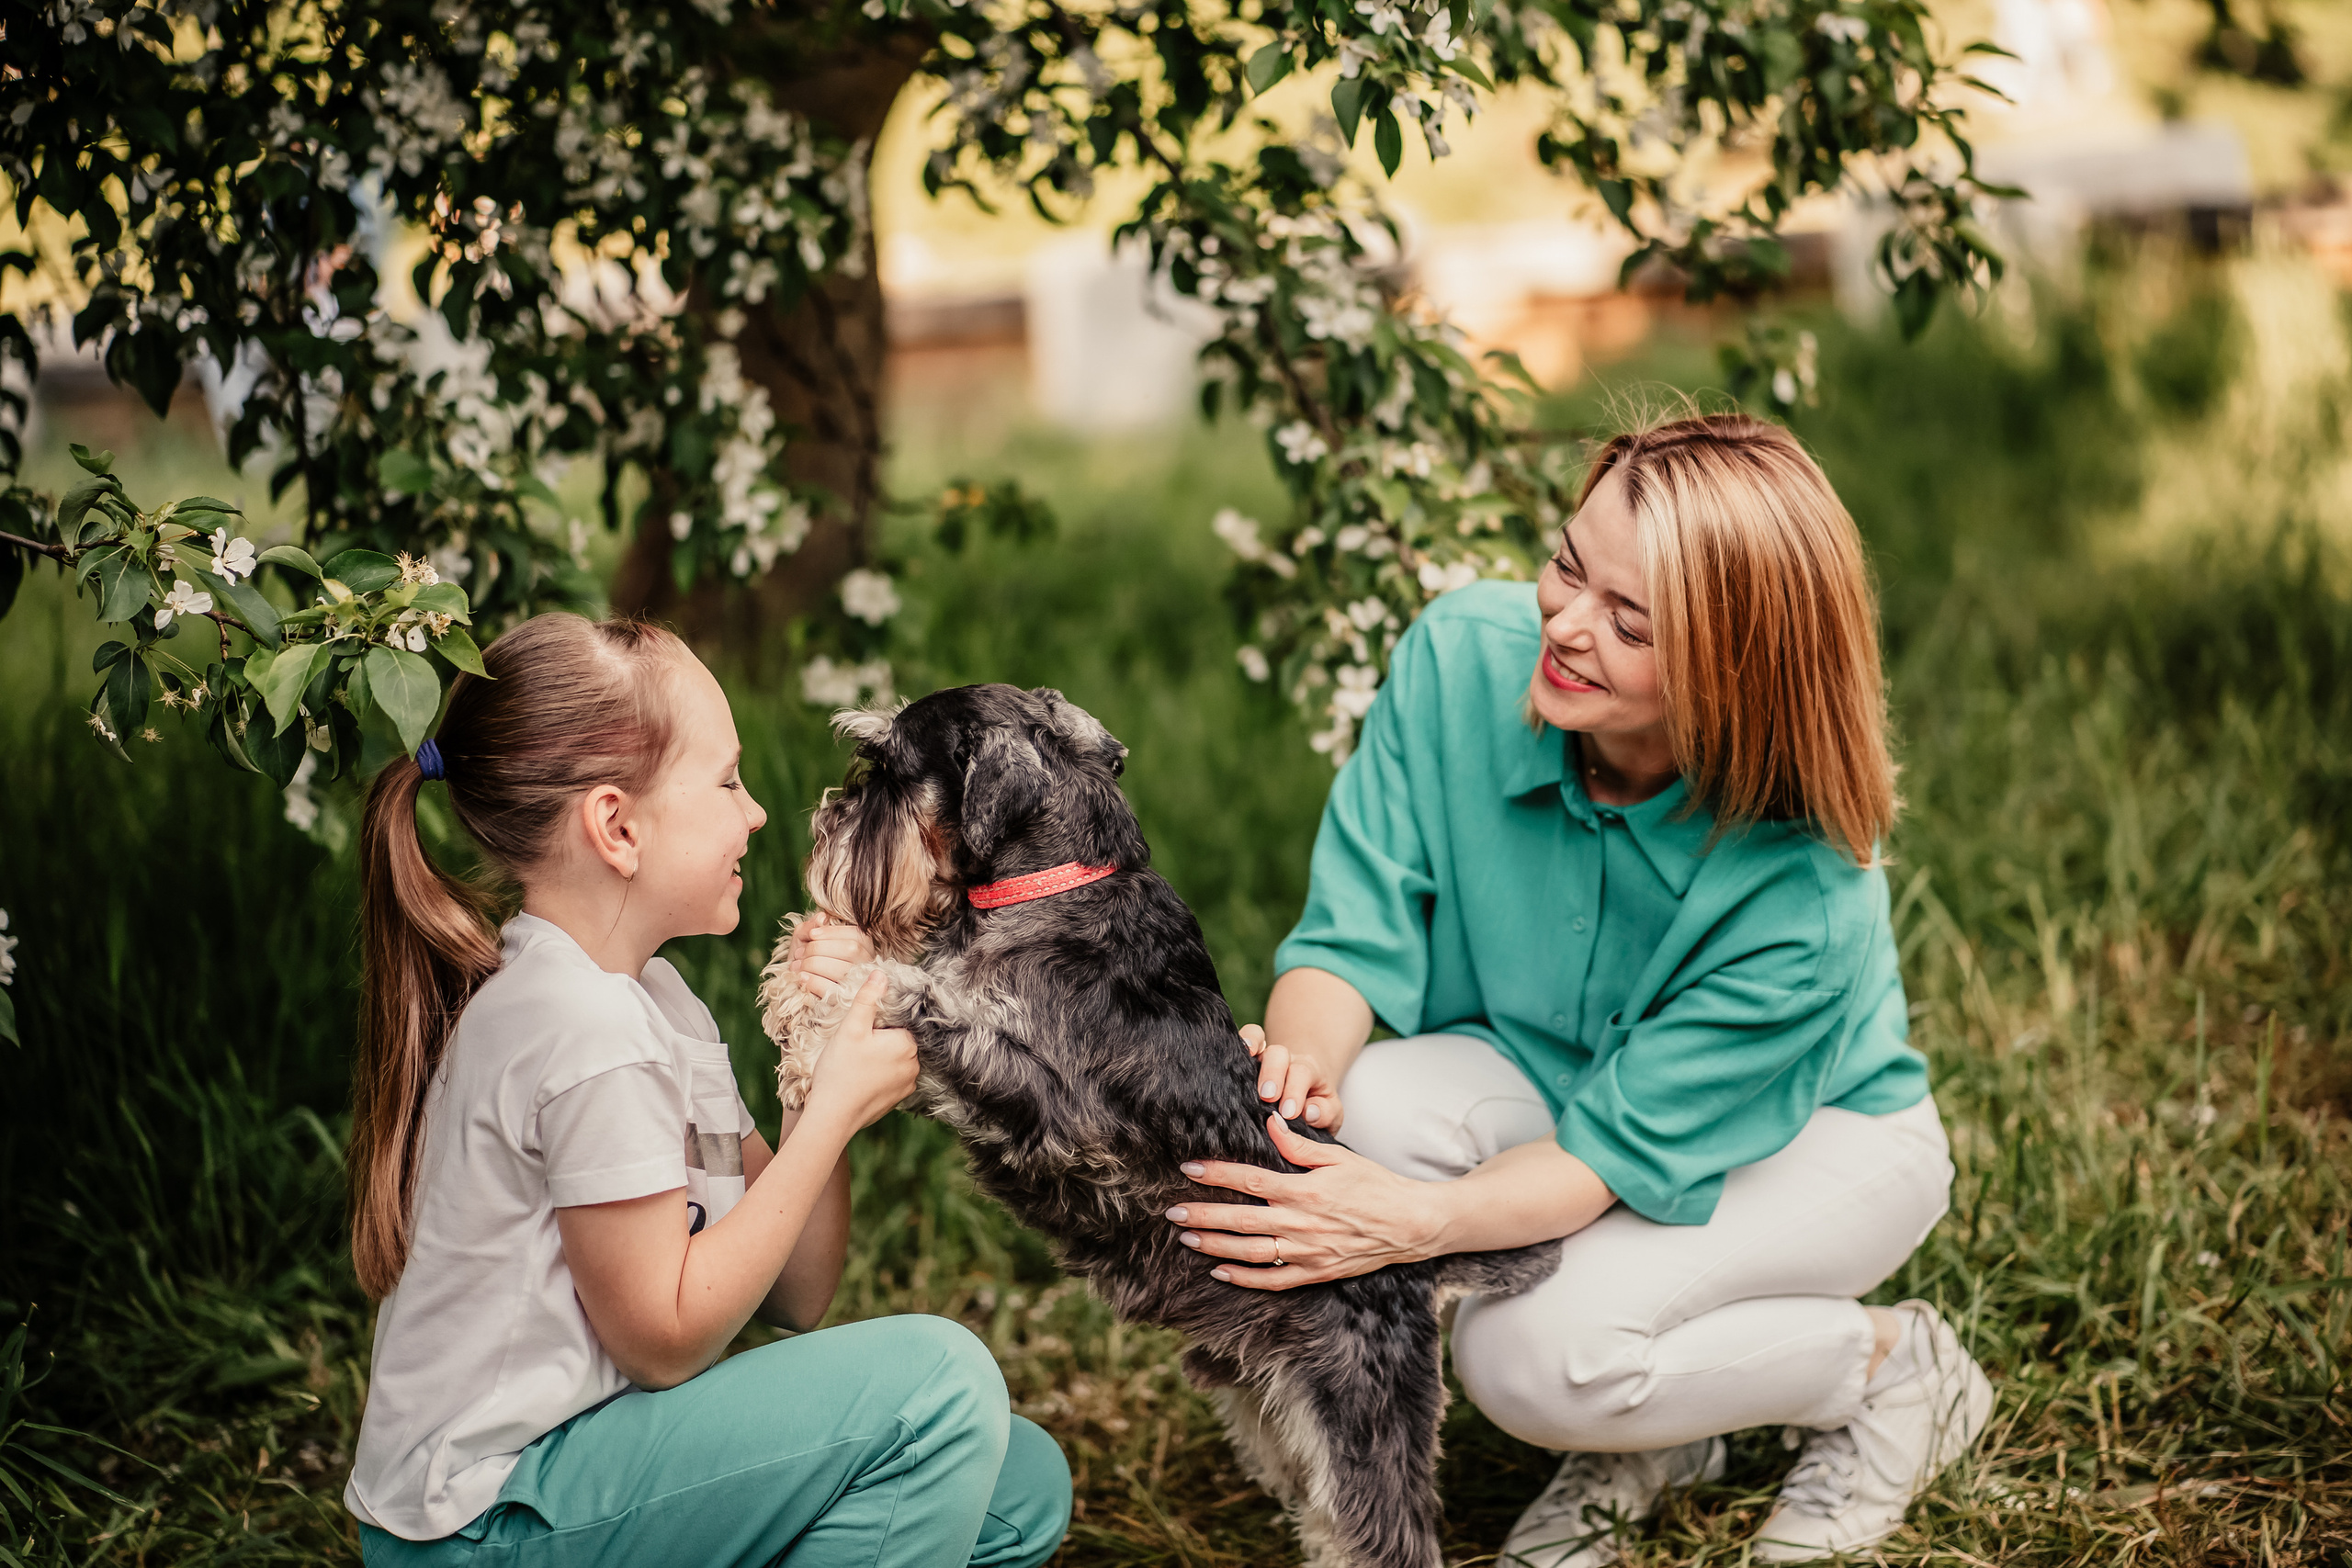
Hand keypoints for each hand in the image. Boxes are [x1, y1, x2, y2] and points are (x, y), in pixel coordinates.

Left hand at [790, 912, 875, 998]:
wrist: (793, 988)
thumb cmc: (803, 960)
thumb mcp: (803, 939)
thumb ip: (809, 926)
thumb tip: (822, 918)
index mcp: (862, 946)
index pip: (856, 934)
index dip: (833, 932)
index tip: (812, 934)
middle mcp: (866, 964)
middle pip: (851, 949)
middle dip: (820, 949)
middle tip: (800, 954)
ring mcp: (858, 984)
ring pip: (843, 969)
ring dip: (814, 964)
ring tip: (797, 966)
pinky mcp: (845, 1001)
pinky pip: (833, 989)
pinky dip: (814, 982)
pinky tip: (802, 978)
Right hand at [806, 972, 917, 1130]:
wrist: (832, 1116)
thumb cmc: (839, 1070)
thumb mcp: (851, 1028)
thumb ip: (868, 999)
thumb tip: (881, 974)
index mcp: (907, 1044)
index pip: (899, 1021)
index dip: (878, 1021)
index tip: (861, 1028)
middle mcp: (914, 1065)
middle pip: (898, 1039)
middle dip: (880, 1037)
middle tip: (856, 1045)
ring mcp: (907, 1084)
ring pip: (895, 1059)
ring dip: (881, 1056)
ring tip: (856, 1061)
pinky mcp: (897, 1099)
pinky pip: (892, 1077)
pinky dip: (879, 1074)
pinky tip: (861, 1076)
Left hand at [1166, 1114, 1442, 1290]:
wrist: (1410, 1224)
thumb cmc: (1375, 1185)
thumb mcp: (1339, 1157)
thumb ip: (1300, 1145)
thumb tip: (1269, 1123)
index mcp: (1306, 1191)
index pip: (1251, 1181)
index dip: (1217, 1173)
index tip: (1189, 1168)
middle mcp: (1302, 1223)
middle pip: (1242, 1219)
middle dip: (1203, 1214)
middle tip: (1172, 1210)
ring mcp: (1308, 1252)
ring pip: (1251, 1252)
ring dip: (1216, 1245)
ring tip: (1187, 1237)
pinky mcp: (1315, 1272)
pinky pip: (1273, 1280)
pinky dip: (1245, 1278)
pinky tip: (1220, 1271)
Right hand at [1239, 1023, 1343, 1128]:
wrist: (1303, 1096)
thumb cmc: (1315, 1107)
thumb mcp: (1330, 1114)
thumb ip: (1325, 1113)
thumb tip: (1309, 1112)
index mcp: (1308, 1072)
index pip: (1302, 1074)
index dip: (1295, 1091)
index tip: (1288, 1113)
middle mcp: (1286, 1060)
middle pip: (1279, 1055)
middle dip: (1272, 1074)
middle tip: (1268, 1096)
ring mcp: (1264, 1057)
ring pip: (1260, 1042)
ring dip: (1252, 1052)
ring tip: (1242, 1071)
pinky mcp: (1247, 1059)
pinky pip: (1245, 1039)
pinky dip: (1241, 1040)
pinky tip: (1232, 1052)